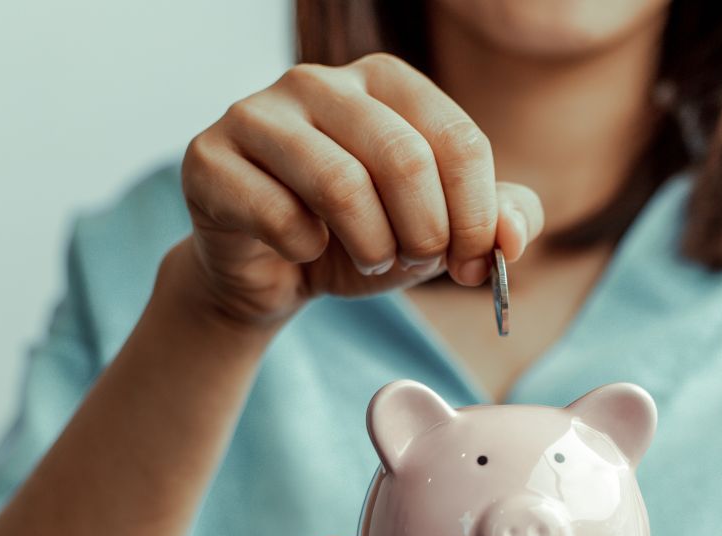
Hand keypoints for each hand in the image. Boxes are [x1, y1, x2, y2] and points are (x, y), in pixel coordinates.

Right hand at [178, 53, 543, 326]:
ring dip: (372, 245)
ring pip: (341, 184)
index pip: (460, 141)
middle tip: (417, 262)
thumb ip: (495, 222)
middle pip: (405, 158)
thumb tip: (512, 237)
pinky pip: (279, 216)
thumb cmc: (363, 237)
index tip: (472, 263)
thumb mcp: (441, 231)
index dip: (476, 218)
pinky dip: (306, 252)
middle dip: (426, 232)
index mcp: (385, 80)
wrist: (275, 271)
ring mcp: (257, 113)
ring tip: (371, 259)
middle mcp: (319, 81)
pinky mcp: (210, 159)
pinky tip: (304, 250)